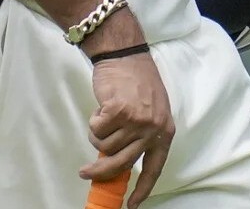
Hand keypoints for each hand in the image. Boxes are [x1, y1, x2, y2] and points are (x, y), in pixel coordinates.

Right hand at [79, 52, 174, 208]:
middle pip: (122, 163)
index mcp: (165, 131)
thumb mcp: (150, 110)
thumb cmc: (136, 81)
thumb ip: (141, 135)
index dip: (142, 189)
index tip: (131, 205)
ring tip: (104, 115)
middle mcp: (153, 128)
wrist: (125, 54)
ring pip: (105, 145)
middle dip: (100, 171)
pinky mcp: (118, 111)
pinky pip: (96, 129)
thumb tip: (119, 162)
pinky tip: (102, 105)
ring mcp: (136, 120)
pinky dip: (94, 120)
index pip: (154, 168)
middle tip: (84, 173)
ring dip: (98, 133)